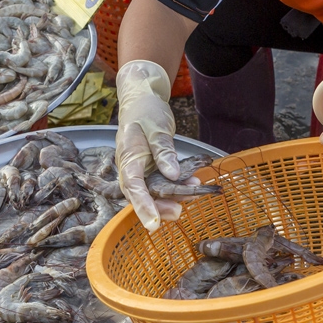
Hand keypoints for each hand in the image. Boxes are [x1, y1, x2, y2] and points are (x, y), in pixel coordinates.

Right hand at [115, 60, 180, 231]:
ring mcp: (140, 169)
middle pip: (141, 195)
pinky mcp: (150, 169)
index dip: (143, 206)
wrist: (142, 99)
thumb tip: (173, 175)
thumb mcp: (157, 127)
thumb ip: (164, 151)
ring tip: (193, 196)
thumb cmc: (146, 110)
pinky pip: (160, 184)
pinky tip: (194, 185)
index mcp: (128, 156)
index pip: (132, 186)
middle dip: (159, 207)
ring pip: (152, 192)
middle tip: (179, 212)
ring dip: (171, 198)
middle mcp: (130, 167)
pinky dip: (176, 188)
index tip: (153, 223)